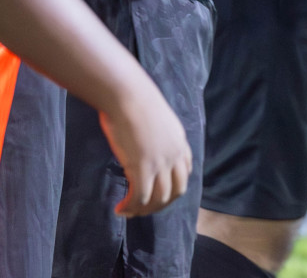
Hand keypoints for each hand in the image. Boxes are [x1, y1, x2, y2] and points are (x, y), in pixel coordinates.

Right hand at [99, 81, 192, 216]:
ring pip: (159, 198)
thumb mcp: (155, 119)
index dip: (173, 185)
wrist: (128, 94)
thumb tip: (142, 142)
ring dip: (144, 210)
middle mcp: (175, 154)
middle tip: (144, 208)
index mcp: (179, 141)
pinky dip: (131, 207)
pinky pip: (140, 197)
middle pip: (177, 190)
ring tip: (129, 212)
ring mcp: (161, 162)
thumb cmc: (135, 101)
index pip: (185, 171)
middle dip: (161, 204)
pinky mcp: (143, 167)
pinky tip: (120, 209)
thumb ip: (155, 134)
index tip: (158, 191)